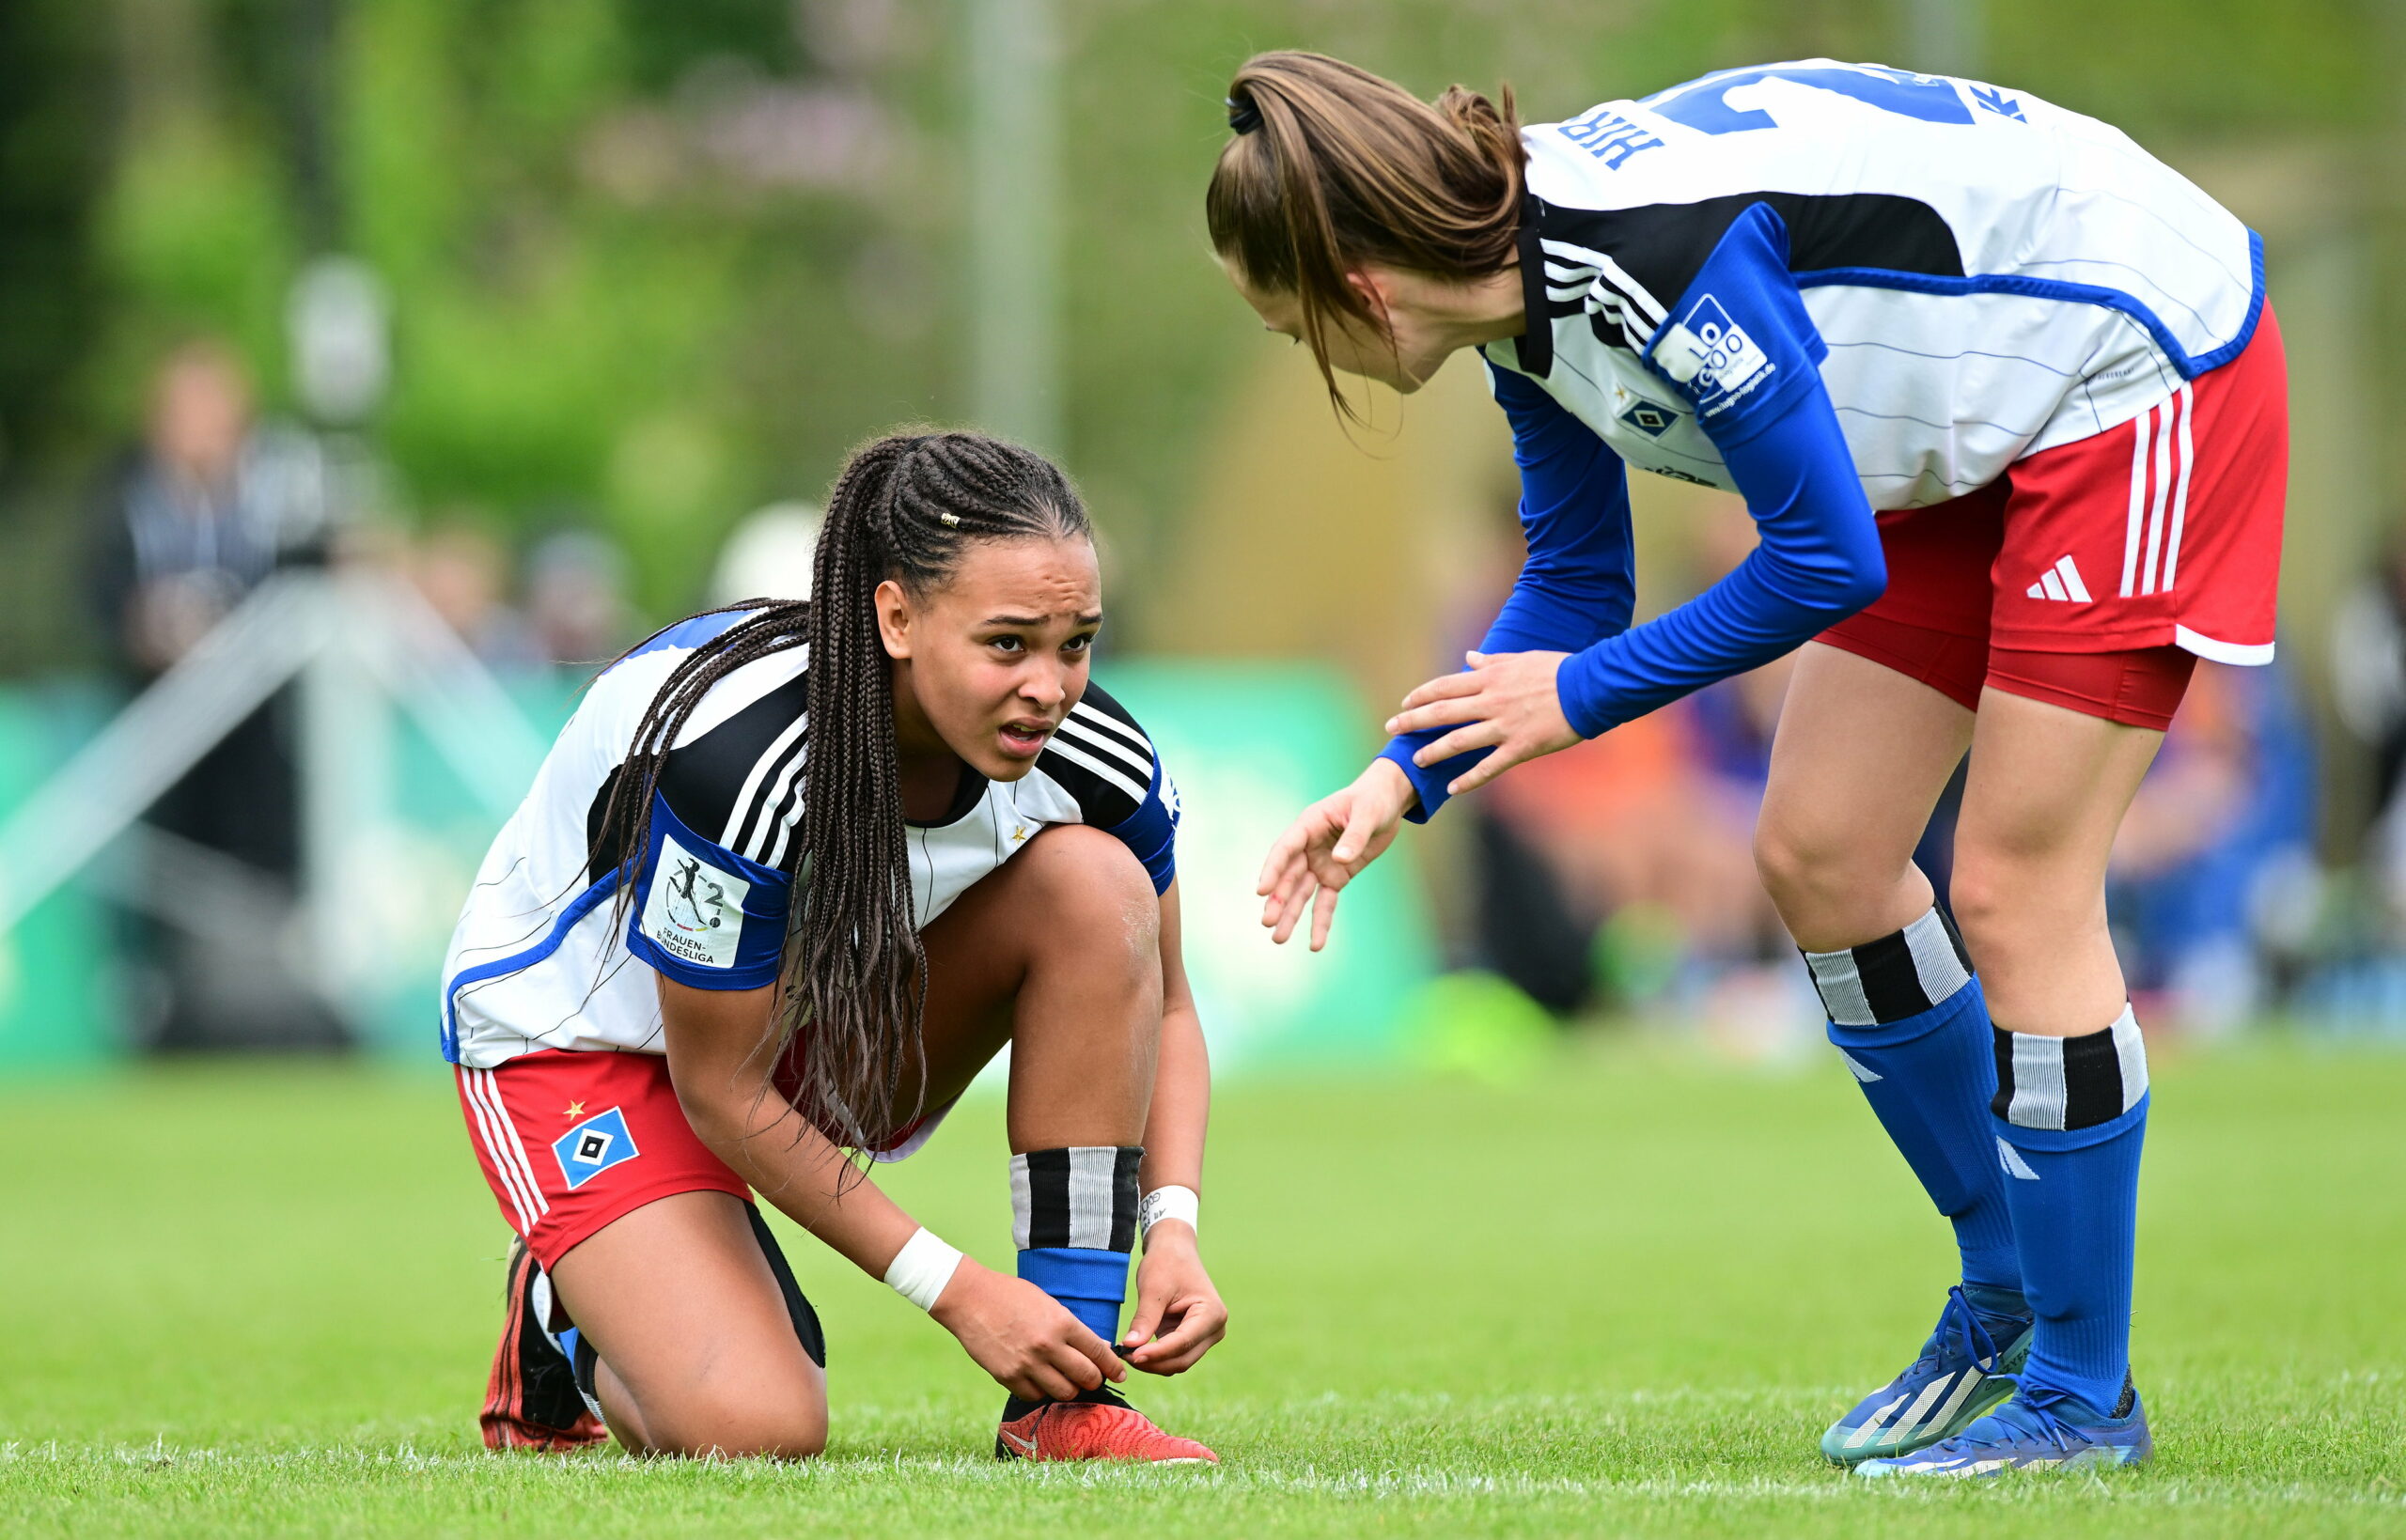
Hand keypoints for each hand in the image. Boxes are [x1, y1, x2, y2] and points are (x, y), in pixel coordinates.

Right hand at [930, 1258, 1123, 1401]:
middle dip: (1094, 1381)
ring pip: (1064, 1392)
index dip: (1113, 1367)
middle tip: (1092, 1379)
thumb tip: (1094, 1349)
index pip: (1098, 1353)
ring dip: (1069, 1389)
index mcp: (1062, 1323)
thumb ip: (1070, 1328)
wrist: (970, 1298)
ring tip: (1065, 1380)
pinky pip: (1035, 1396)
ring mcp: (1027, 1364)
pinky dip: (1041, 1391)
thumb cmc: (1011, 1295)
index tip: (1120, 1374)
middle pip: (1086, 1378)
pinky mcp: (1008, 1377)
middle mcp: (1048, 1346)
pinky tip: (1039, 1380)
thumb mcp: (1048, 1303)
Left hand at [1121, 1224, 1226, 1374]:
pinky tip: (1135, 1349)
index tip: (1131, 1355)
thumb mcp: (1153, 1289)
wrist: (1174, 1251)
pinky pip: (1173, 1356)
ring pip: (1178, 1362)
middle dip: (1153, 1361)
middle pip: (1182, 1359)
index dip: (1156, 1352)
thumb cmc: (1167, 1263)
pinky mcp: (1192, 1339)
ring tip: (1127, 1352)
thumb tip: (1130, 1347)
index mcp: (1212, 1313)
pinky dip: (1155, 1357)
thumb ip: (1145, 1319)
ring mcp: (1204, 1336)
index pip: (1183, 1342)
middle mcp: (1214, 1329)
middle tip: (1124, 1356)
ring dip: (1153, 1362)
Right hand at [1256, 757, 1415, 950]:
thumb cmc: (1373, 800)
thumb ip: (1354, 836)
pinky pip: (1326, 902)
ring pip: (1301, 893)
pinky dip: (1321, 922)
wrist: (1386, 804)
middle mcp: (1309, 848)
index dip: (1273, 869)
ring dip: (1291, 916)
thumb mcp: (1368, 813)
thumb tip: (1339, 861)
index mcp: (1309, 824)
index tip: (1262, 890)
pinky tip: (1316, 944)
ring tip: (1278, 939)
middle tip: (1267, 922)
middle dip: (1278, 900)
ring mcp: (1320, 864)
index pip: (1285, 849)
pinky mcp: (1336, 878)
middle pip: (1289, 877)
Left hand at [1385, 650, 1581, 796]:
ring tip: (1417, 761)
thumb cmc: (1559, 670)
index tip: (1404, 703)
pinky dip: (1469, 779)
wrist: (1589, 687)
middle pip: (1442, 712)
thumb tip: (1468, 658)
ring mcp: (1504, 726)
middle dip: (1413, 721)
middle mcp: (1491, 701)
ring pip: (1459, 741)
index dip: (1421, 696)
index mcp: (1490, 678)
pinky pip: (1488, 767)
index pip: (1445, 687)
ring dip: (1434, 751)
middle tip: (1391, 730)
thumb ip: (1492, 661)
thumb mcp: (1522, 659)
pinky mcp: (1520, 747)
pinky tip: (1453, 789)